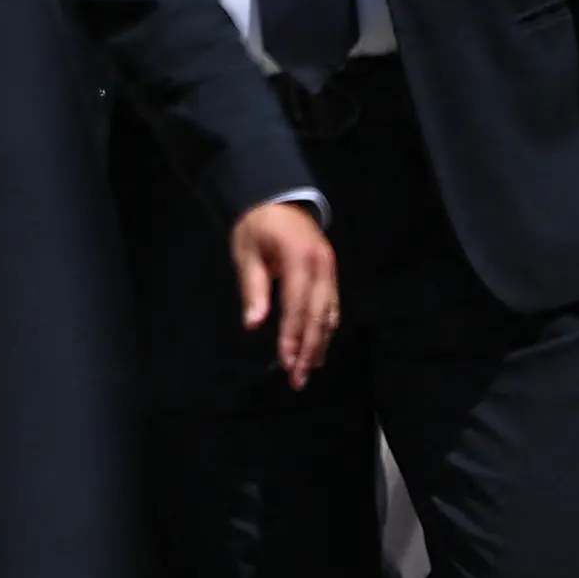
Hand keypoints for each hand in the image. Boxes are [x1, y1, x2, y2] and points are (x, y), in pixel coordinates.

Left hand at [230, 200, 340, 389]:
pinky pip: (331, 306)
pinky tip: (316, 348)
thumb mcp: (247, 252)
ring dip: (319, 344)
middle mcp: (322, 265)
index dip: (292, 335)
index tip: (284, 361)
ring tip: (306, 370)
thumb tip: (253, 323)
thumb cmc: (257, 226)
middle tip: (297, 379)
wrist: (279, 199)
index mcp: (300, 257)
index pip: (297, 304)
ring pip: (329, 314)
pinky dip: (324, 330)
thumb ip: (253, 287)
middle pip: (318, 315)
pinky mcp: (331, 274)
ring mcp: (330, 269)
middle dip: (308, 348)